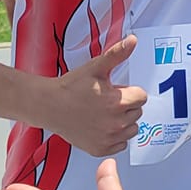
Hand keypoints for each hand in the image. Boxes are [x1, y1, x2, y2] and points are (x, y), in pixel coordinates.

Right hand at [47, 34, 146, 155]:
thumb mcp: (95, 67)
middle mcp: (116, 123)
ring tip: (104, 113)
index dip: (129, 91)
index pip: (142, 96)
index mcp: (117, 102)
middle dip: (126, 105)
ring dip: (123, 122)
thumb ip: (117, 55)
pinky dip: (114, 137)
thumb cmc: (70, 87)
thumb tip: (132, 40)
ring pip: (132, 129)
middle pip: (137, 112)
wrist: (48, 106)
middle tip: (106, 101)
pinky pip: (121, 144)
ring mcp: (109, 138)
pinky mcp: (101, 149)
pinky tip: (100, 126)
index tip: (114, 90)